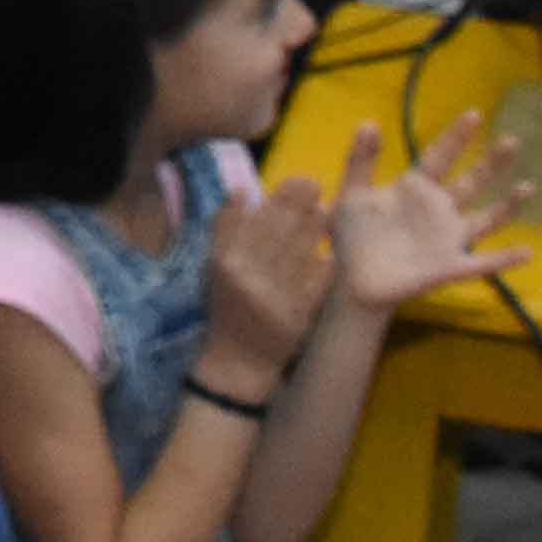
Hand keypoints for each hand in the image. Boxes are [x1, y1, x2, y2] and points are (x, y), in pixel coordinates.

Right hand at [198, 178, 333, 395]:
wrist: (238, 361)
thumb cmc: (225, 310)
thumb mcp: (212, 268)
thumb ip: (225, 229)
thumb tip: (241, 190)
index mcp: (225, 262)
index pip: (255, 219)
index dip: (279, 198)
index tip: (297, 180)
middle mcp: (250, 276)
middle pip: (278, 230)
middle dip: (299, 204)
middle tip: (314, 184)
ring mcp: (277, 296)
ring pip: (300, 251)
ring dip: (314, 228)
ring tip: (325, 209)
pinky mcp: (299, 314)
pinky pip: (315, 281)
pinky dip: (323, 263)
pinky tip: (328, 250)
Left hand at [318, 112, 529, 320]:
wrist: (353, 281)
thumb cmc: (353, 237)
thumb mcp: (352, 194)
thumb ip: (360, 160)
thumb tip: (368, 122)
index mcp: (415, 189)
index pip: (440, 157)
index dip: (456, 137)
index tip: (474, 113)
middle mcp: (438, 210)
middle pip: (471, 182)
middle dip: (491, 163)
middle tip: (512, 141)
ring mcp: (448, 239)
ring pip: (486, 219)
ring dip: (508, 206)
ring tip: (527, 187)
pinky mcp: (450, 268)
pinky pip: (483, 263)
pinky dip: (505, 259)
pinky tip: (527, 252)